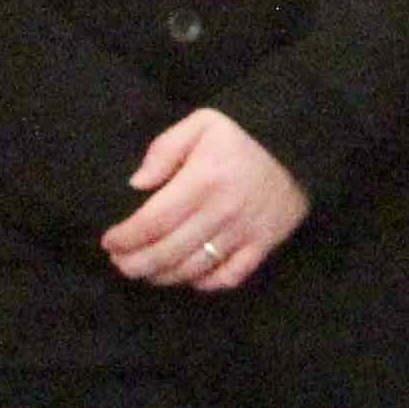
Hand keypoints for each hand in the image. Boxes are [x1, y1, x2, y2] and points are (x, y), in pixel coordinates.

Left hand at [100, 108, 309, 291]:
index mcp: (203, 180)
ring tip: (146, 271)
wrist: (299, 142)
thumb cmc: (242, 133)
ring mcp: (244, 233)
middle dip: (135, 264)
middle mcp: (221, 212)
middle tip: (120, 263)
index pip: (152, 222)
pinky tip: (188, 277)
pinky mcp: (263, 245)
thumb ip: (164, 149)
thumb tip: (137, 184)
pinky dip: (205, 284)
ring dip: (162, 276)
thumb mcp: (201, 123)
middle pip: (167, 253)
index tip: (109, 242)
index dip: (125, 238)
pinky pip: (229, 277)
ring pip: (193, 270)